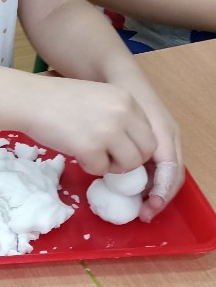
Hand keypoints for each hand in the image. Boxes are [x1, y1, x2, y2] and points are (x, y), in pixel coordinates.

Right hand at [25, 77, 158, 177]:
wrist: (30, 100)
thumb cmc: (57, 100)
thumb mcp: (98, 99)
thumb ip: (118, 116)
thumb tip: (130, 145)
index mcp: (126, 99)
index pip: (148, 132)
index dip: (135, 145)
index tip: (119, 149)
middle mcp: (123, 113)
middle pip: (146, 150)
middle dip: (129, 160)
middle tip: (109, 158)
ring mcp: (109, 131)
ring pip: (130, 163)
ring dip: (113, 166)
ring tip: (93, 156)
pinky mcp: (90, 147)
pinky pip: (102, 169)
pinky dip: (90, 167)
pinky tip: (77, 153)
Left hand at [131, 89, 182, 221]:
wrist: (114, 73)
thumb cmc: (119, 93)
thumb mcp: (123, 118)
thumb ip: (128, 143)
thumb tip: (123, 171)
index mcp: (165, 134)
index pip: (171, 172)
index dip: (161, 194)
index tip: (147, 210)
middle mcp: (168, 137)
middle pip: (172, 176)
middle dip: (160, 198)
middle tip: (144, 214)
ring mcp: (162, 137)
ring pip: (164, 172)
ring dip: (154, 190)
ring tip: (139, 205)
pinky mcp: (153, 138)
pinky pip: (155, 164)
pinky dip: (147, 179)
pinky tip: (132, 187)